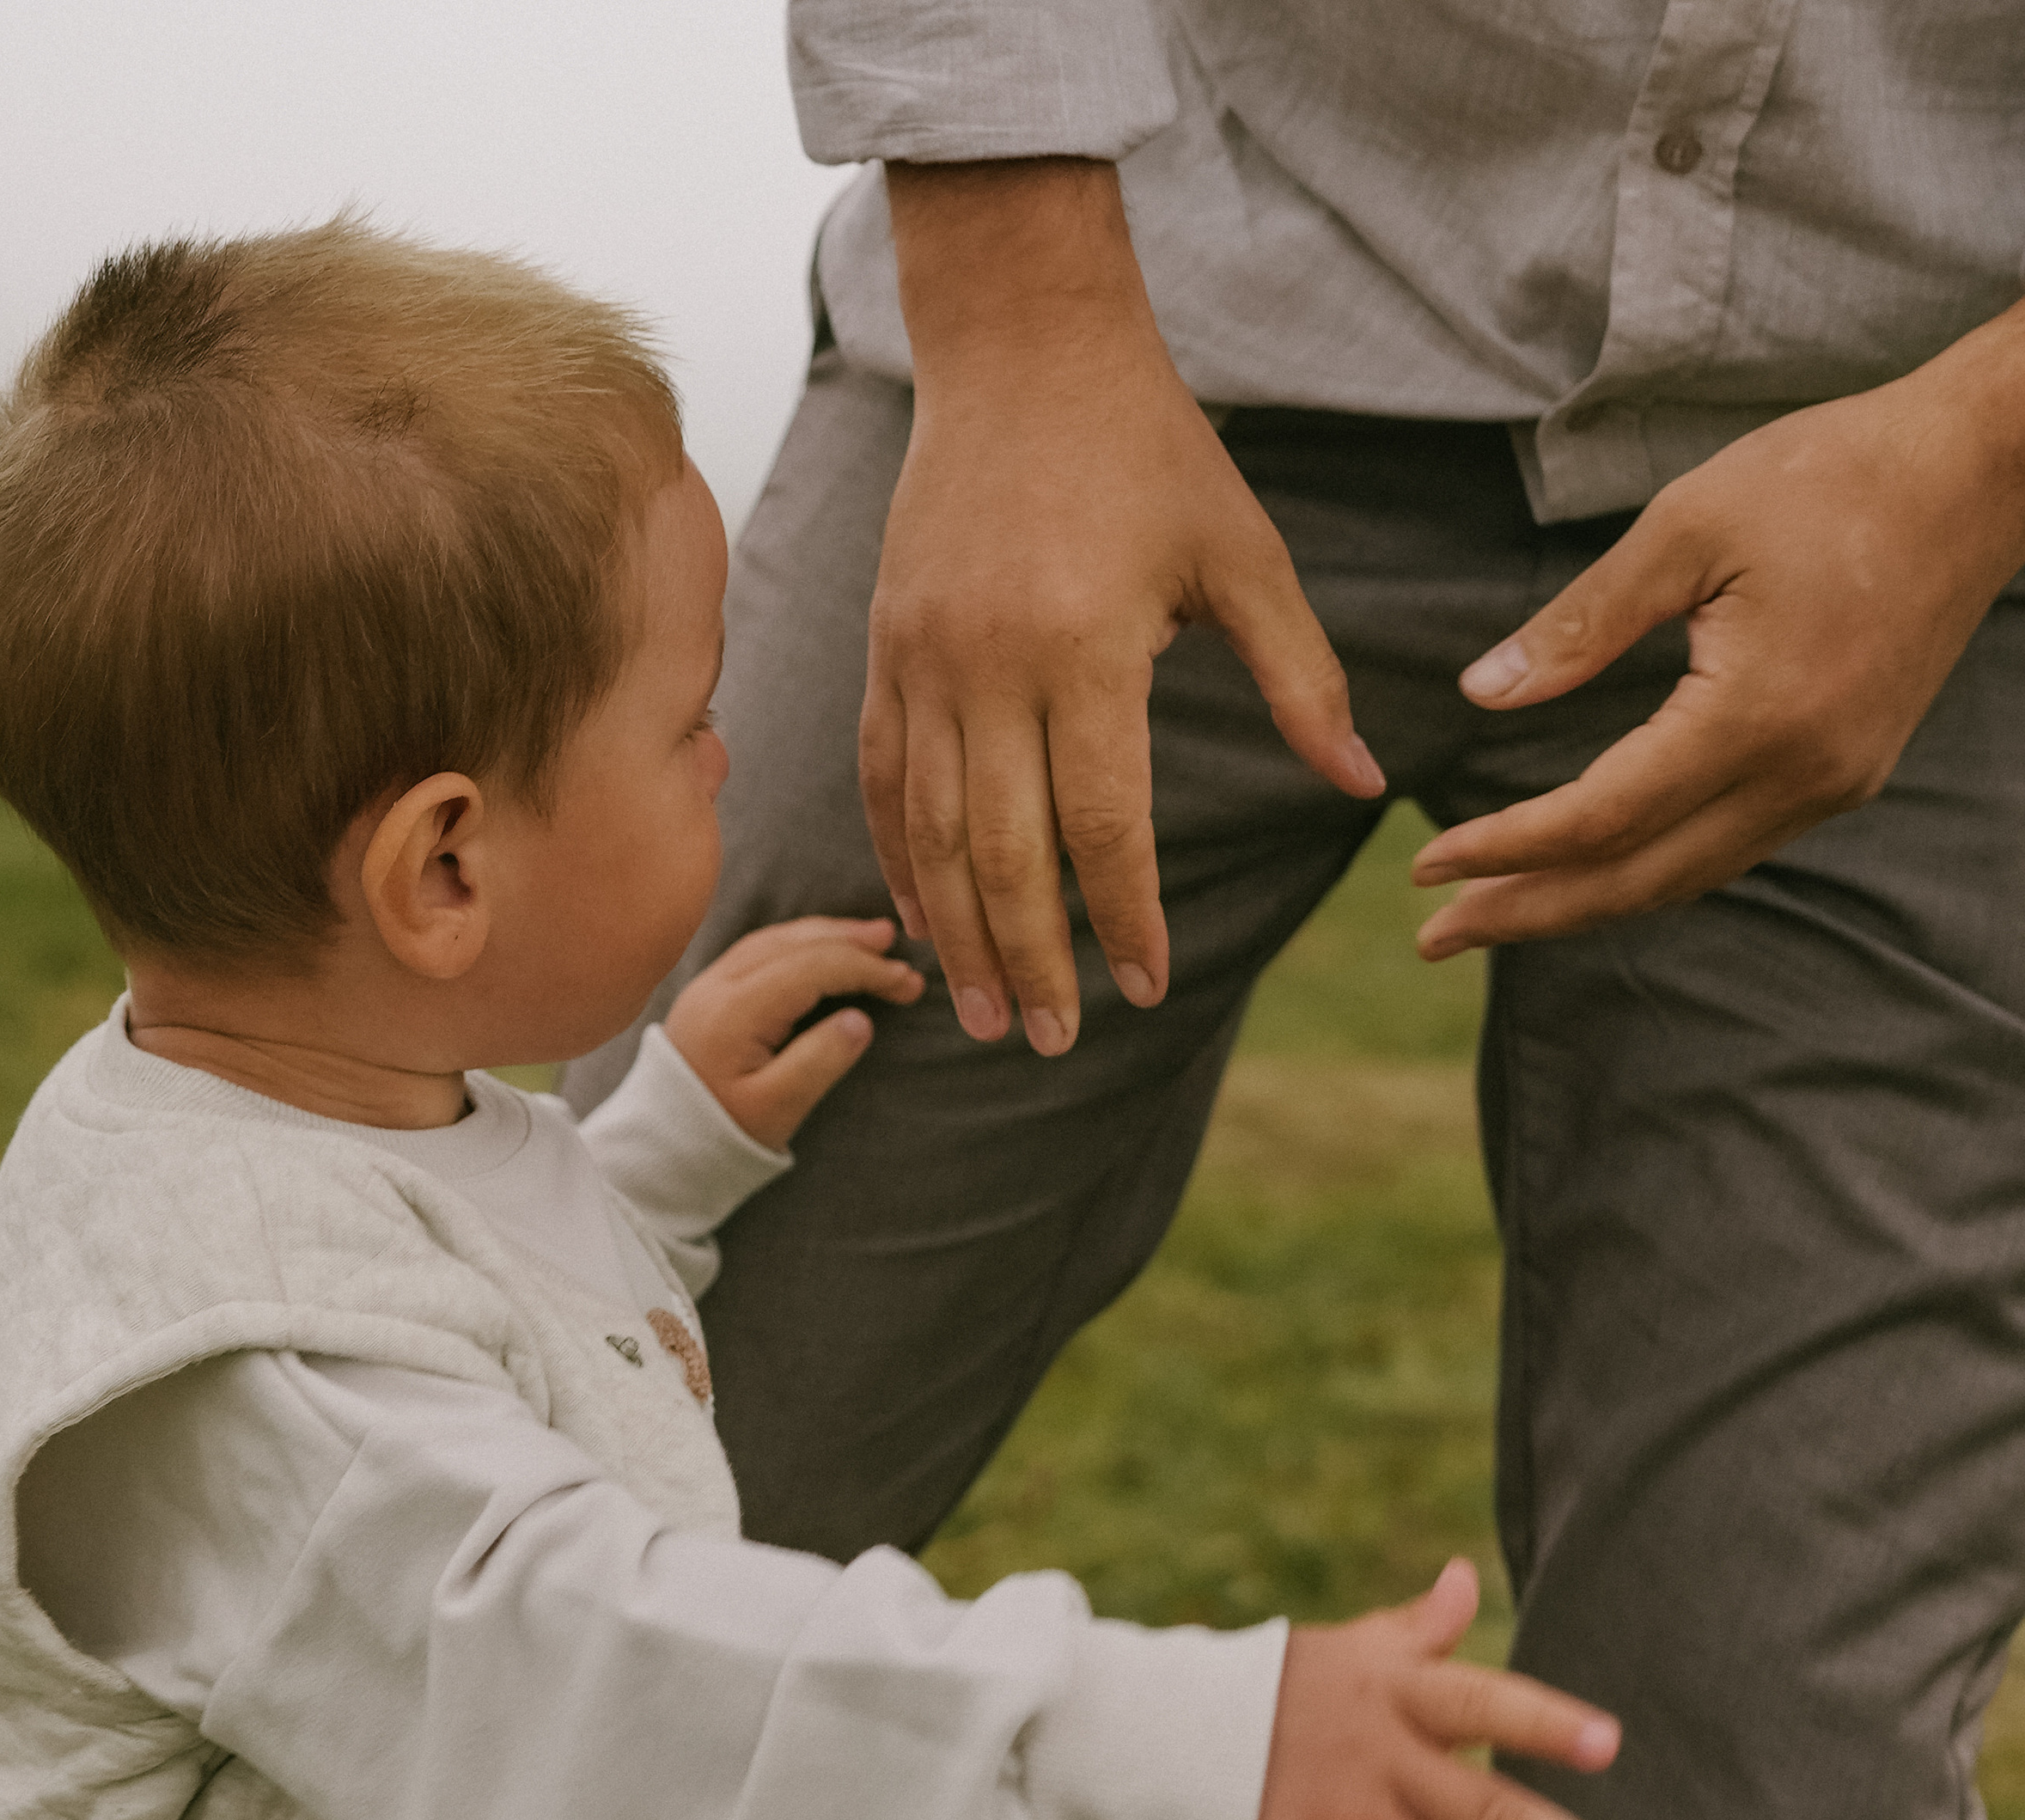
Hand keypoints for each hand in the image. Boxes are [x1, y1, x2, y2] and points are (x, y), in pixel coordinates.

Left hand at [664, 917, 921, 1147]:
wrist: (655, 1148)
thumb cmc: (718, 1135)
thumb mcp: (775, 1110)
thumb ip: (819, 1063)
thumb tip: (860, 1021)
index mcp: (735, 1012)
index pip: (812, 968)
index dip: (865, 969)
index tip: (907, 983)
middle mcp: (717, 986)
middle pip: (793, 943)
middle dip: (850, 942)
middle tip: (896, 948)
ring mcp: (707, 985)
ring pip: (774, 940)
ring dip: (824, 934)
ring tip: (868, 938)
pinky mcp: (705, 994)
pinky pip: (758, 950)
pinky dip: (798, 943)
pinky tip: (820, 949)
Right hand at [869, 160, 1380, 1057]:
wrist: (1021, 347)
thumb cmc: (1153, 452)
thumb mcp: (1244, 557)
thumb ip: (1304, 677)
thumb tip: (1366, 782)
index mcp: (1085, 645)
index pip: (1101, 821)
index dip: (1125, 917)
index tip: (1148, 988)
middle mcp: (990, 662)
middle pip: (1004, 850)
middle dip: (1031, 959)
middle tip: (1053, 1042)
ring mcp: (923, 659)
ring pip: (930, 831)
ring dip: (957, 934)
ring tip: (985, 1015)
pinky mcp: (883, 649)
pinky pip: (882, 781)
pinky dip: (900, 861)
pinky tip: (924, 924)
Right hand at [1252, 1557, 1650, 1819]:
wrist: (1167, 1737)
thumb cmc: (1282, 1689)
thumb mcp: (1350, 1649)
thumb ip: (1419, 1627)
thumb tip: (1466, 1575)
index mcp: (1397, 1694)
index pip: (1484, 1703)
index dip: (1546, 1723)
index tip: (1610, 1744)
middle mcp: (1378, 1760)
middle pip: (1487, 1814)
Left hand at [1413, 300, 2024, 956]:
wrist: (1983, 471)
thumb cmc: (1834, 475)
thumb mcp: (1689, 525)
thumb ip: (1581, 622)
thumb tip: (1481, 693)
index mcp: (1756, 715)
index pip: (1600, 817)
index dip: (1506, 849)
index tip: (1425, 865)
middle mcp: (1800, 776)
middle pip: (1637, 879)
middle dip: (1527, 913)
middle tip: (1431, 937)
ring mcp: (1831, 786)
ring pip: (1683, 878)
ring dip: (1581, 904)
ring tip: (1491, 916)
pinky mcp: (1847, 775)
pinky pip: (1727, 850)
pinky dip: (1647, 870)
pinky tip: (1590, 871)